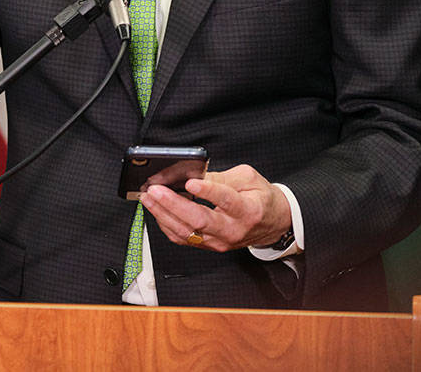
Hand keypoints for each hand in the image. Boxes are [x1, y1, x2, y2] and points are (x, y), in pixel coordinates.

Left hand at [140, 164, 291, 251]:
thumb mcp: (248, 179)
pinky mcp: (209, 246)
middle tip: (155, 190)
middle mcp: (233, 230)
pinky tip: (157, 210)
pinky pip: (183, 239)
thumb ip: (221, 177)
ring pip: (187, 232)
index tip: (190, 182)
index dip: (207, 191)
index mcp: (248, 210)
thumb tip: (194, 174)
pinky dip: (166, 224)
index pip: (226, 201)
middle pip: (199, 220)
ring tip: (149, 198)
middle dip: (173, 204)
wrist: (272, 223)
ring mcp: (219, 241)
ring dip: (163, 214)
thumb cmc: (261, 199)